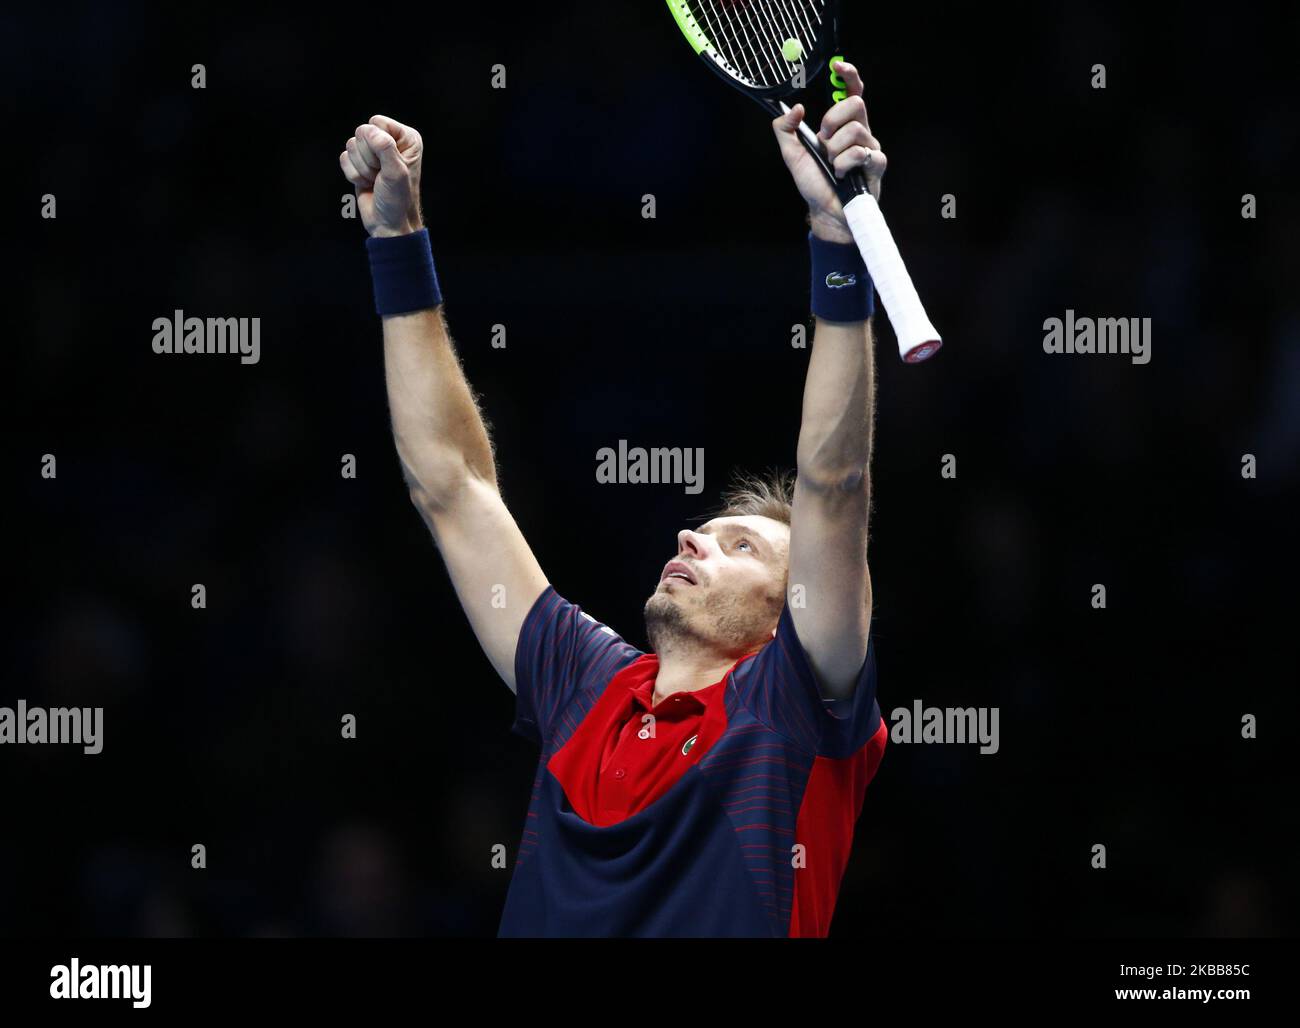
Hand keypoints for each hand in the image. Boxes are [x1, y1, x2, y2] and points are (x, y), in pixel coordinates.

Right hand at [339, 115, 424, 237]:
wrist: (388, 223)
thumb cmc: (398, 199)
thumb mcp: (396, 172)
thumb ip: (385, 147)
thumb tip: (368, 129)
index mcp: (406, 138)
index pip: (377, 122)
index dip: (377, 143)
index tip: (388, 164)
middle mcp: (389, 141)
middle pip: (362, 132)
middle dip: (368, 158)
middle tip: (381, 175)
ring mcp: (373, 152)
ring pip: (351, 145)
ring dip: (361, 169)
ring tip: (375, 180)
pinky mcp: (359, 163)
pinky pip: (344, 158)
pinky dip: (353, 174)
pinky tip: (366, 184)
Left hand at [771, 61, 885, 242]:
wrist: (825, 212)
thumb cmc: (814, 183)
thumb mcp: (791, 155)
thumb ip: (785, 130)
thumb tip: (794, 108)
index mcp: (843, 125)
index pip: (852, 93)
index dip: (849, 76)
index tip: (839, 66)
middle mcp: (860, 131)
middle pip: (855, 104)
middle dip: (833, 119)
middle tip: (824, 140)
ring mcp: (871, 147)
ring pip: (854, 130)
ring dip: (835, 150)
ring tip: (832, 166)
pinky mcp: (877, 164)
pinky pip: (860, 153)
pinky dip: (844, 165)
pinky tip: (842, 176)